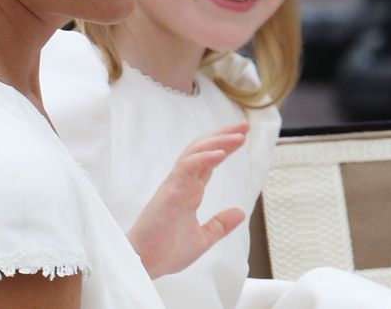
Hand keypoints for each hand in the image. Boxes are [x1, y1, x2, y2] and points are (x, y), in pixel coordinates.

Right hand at [126, 122, 248, 278]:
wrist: (146, 264)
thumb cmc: (166, 252)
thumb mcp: (203, 238)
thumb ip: (220, 224)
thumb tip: (240, 212)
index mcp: (189, 191)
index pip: (207, 161)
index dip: (224, 147)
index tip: (241, 137)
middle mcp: (182, 183)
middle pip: (202, 149)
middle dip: (223, 135)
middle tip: (243, 126)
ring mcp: (175, 184)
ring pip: (195, 152)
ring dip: (217, 141)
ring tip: (238, 135)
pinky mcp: (170, 191)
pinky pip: (187, 167)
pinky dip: (204, 158)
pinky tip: (221, 153)